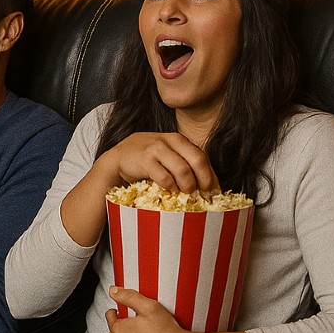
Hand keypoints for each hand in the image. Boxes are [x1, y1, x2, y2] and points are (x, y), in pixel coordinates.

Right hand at [95, 132, 217, 192]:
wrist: (118, 159)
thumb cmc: (146, 160)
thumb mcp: (167, 155)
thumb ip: (184, 162)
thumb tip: (207, 185)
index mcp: (179, 139)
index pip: (202, 156)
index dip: (211, 175)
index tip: (214, 190)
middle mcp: (170, 140)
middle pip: (197, 161)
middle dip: (203, 180)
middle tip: (201, 193)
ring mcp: (157, 149)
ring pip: (183, 170)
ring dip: (187, 185)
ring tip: (183, 192)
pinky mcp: (145, 160)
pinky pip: (165, 177)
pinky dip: (169, 187)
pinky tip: (167, 189)